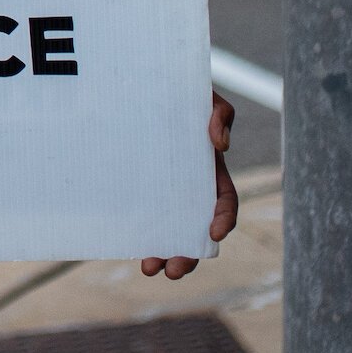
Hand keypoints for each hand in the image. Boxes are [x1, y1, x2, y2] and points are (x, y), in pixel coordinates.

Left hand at [139, 93, 237, 280]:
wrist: (143, 82)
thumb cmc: (179, 91)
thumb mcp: (205, 96)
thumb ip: (220, 113)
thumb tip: (220, 144)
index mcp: (208, 169)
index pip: (223, 200)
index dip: (223, 219)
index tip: (214, 234)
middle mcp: (187, 185)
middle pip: (195, 227)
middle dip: (189, 253)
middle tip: (175, 270)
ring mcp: (162, 188)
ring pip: (168, 228)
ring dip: (163, 252)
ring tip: (150, 268)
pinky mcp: (138, 186)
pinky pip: (141, 214)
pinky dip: (139, 233)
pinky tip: (128, 245)